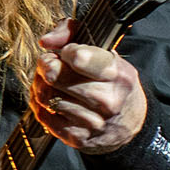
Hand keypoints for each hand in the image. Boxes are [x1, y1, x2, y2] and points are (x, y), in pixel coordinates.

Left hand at [32, 19, 146, 152]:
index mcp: (117, 74)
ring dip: (42, 85)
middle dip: (47, 65)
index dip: (66, 51)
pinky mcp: (78, 138)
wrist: (129, 123)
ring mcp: (92, 122)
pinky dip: (41, 104)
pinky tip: (51, 99)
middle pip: (55, 75)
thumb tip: (46, 41)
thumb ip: (72, 32)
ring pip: (46, 96)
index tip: (69, 53)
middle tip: (51, 64)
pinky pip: (43, 115)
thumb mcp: (105, 50)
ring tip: (52, 82)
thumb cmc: (112, 82)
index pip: (77, 57)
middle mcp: (107, 100)